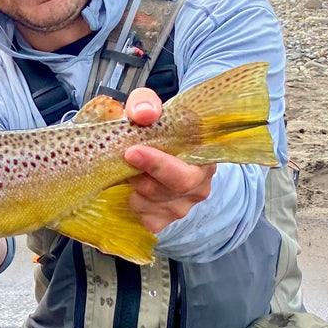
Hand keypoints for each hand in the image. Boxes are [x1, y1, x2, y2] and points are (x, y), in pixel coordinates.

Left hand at [122, 86, 214, 232]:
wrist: (154, 157)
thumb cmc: (154, 132)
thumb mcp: (150, 110)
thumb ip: (146, 104)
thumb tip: (144, 113)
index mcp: (204, 157)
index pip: (189, 167)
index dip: (160, 162)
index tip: (132, 152)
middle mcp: (200, 186)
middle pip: (172, 187)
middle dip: (143, 176)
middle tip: (123, 161)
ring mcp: (182, 208)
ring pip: (151, 202)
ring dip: (133, 187)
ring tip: (129, 170)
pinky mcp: (162, 222)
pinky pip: (142, 217)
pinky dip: (130, 202)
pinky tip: (131, 188)